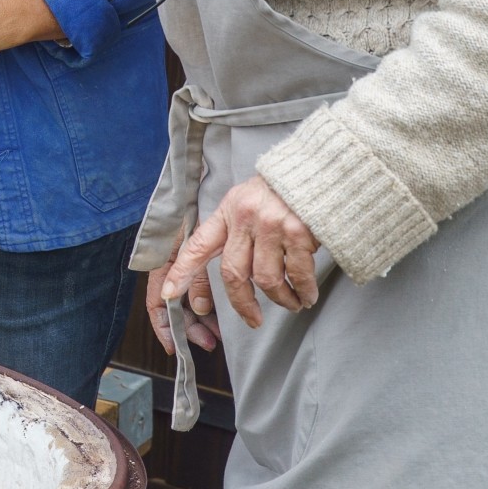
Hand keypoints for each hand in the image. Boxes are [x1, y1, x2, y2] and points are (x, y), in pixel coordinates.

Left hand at [148, 174, 319, 350]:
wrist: (318, 169)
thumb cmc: (282, 188)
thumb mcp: (247, 199)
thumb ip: (236, 229)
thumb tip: (236, 272)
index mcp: (228, 211)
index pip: (198, 245)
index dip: (182, 272)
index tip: (169, 294)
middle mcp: (246, 219)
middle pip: (234, 274)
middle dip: (243, 304)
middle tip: (253, 319)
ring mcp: (272, 226)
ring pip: (266, 279)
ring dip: (281, 299)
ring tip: (292, 303)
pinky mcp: (298, 233)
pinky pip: (298, 274)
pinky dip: (303, 291)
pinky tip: (307, 296)